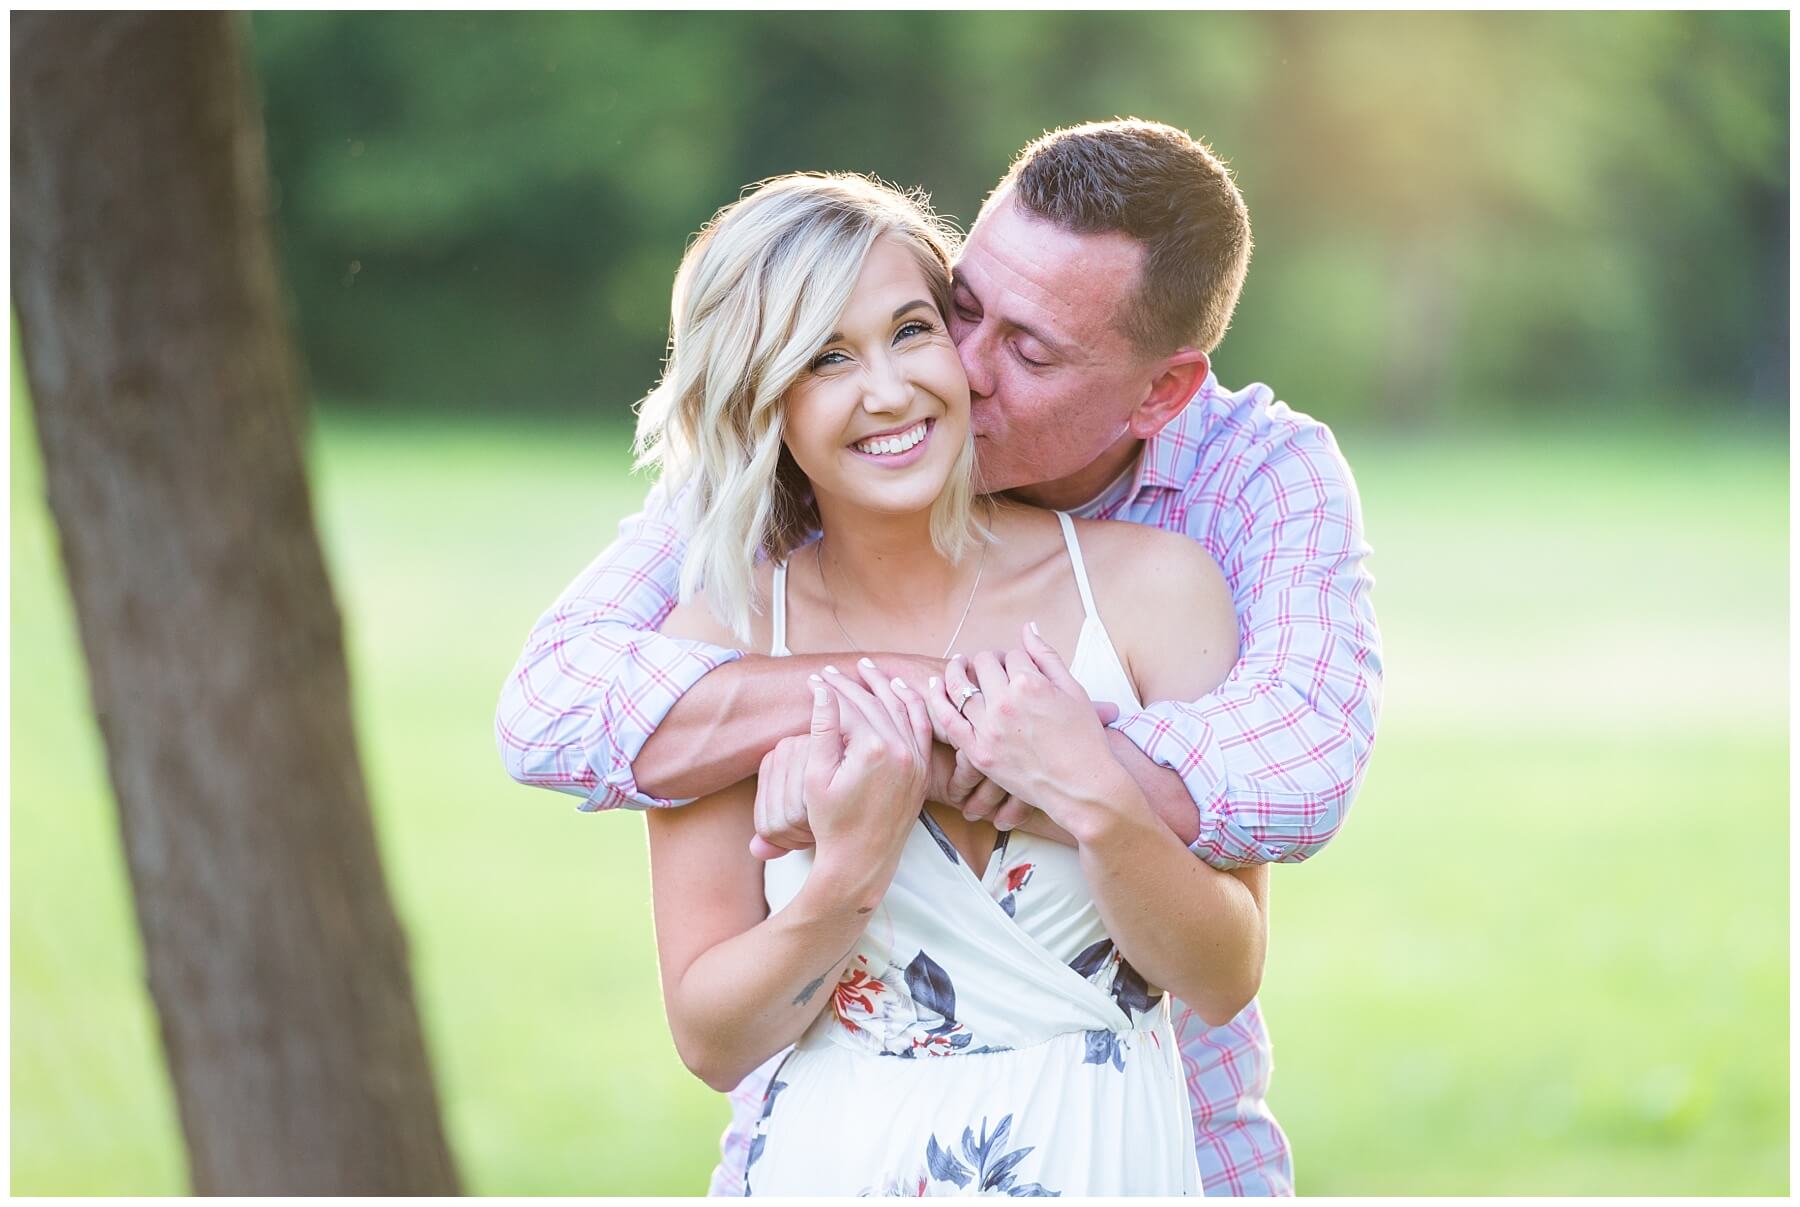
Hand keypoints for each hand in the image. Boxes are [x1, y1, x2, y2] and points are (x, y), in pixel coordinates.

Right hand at [751, 659, 931, 870]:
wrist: (861, 860)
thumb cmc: (832, 822)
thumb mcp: (816, 775)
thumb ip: (822, 728)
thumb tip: (822, 690)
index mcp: (873, 749)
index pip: (850, 706)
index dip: (830, 690)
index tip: (814, 679)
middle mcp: (901, 750)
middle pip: (874, 704)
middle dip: (851, 685)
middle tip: (832, 672)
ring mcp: (916, 760)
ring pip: (901, 709)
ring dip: (884, 686)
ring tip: (867, 670)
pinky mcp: (922, 771)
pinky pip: (921, 727)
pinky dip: (913, 705)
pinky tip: (901, 690)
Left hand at [925, 624, 1126, 833]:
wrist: (1081, 786)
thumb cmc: (1084, 739)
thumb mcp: (1074, 690)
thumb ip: (1046, 656)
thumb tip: (1028, 628)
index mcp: (1030, 683)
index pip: (1012, 654)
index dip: (1016, 658)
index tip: (1018, 666)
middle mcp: (1005, 702)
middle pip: (984, 664)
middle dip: (989, 661)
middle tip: (994, 668)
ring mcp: (988, 728)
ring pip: (960, 686)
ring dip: (957, 670)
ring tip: (958, 665)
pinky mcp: (978, 752)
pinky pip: (947, 720)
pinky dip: (937, 699)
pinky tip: (934, 685)